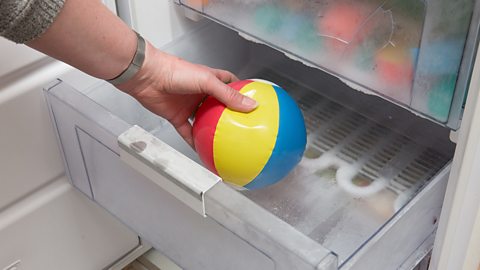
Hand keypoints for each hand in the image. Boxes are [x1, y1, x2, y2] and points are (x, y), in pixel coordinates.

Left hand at [116, 42, 257, 146]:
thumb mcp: (207, 81)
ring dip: (213, 129)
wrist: (147, 77)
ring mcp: (189, 106)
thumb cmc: (175, 71)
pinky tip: (203, 149)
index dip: (241, 91)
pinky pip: (188, 132)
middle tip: (243, 126)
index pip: (230, 84)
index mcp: (210, 80)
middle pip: (219, 105)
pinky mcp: (177, 117)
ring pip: (204, 120)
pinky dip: (194, 141)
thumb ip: (228, 94)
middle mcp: (200, 93)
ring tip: (226, 141)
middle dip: (229, 115)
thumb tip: (250, 105)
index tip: (252, 100)